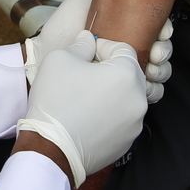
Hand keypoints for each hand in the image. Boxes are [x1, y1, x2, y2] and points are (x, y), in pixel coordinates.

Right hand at [17, 33, 147, 187]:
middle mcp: (138, 100)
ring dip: (111, 92)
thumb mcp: (61, 59)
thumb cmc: (56, 101)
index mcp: (127, 75)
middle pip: (129, 74)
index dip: (102, 46)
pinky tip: (88, 116)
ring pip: (127, 98)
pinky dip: (109, 114)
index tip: (87, 52)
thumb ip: (81, 45)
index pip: (123, 49)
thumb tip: (89, 40)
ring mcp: (135, 124)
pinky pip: (122, 120)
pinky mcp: (127, 142)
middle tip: (86, 73)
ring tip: (85, 96)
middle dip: (109, 69)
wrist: (51, 148)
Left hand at [24, 0, 174, 101]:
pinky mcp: (120, 91)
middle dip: (163, 51)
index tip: (162, 33)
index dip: (164, 29)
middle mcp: (127, 48)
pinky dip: (152, 90)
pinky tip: (144, 86)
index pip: (154, 26)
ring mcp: (124, 70)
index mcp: (122, 27)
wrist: (44, 63)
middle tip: (155, 53)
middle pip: (161, 49)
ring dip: (160, 70)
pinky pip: (148, 92)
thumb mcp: (79, 3)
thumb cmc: (59, 32)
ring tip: (149, 70)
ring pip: (158, 71)